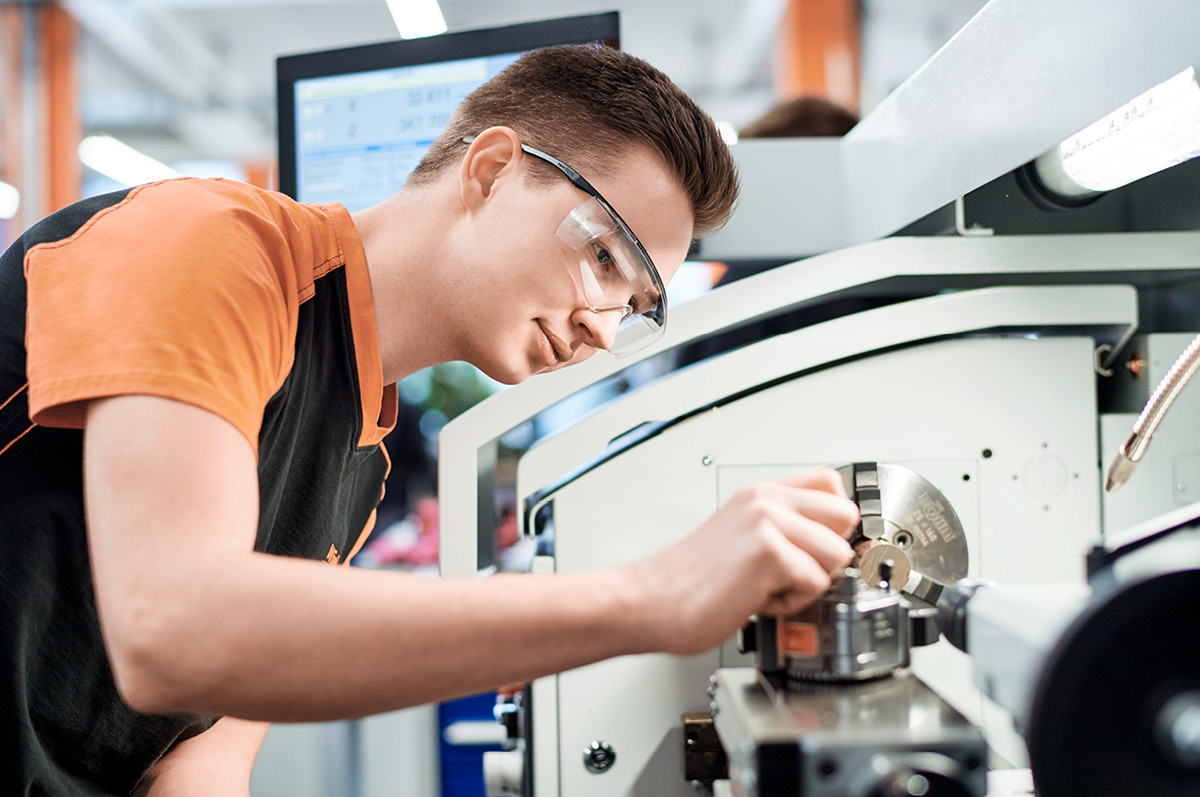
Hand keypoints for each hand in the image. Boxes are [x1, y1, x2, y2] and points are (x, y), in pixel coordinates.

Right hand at [625, 468, 858, 655]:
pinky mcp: (767, 552)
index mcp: (760, 494)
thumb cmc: (689, 581)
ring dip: (807, 584)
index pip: (831, 484)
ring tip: (767, 588)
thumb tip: (833, 545)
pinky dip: (790, 603)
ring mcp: (766, 522)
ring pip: (836, 554)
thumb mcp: (740, 536)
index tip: (814, 548)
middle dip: (826, 555)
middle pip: (846, 516)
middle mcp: (765, 501)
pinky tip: (757, 599)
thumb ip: (781, 529)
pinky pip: (816, 583)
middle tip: (789, 573)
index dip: (832, 523)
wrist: (649, 601)